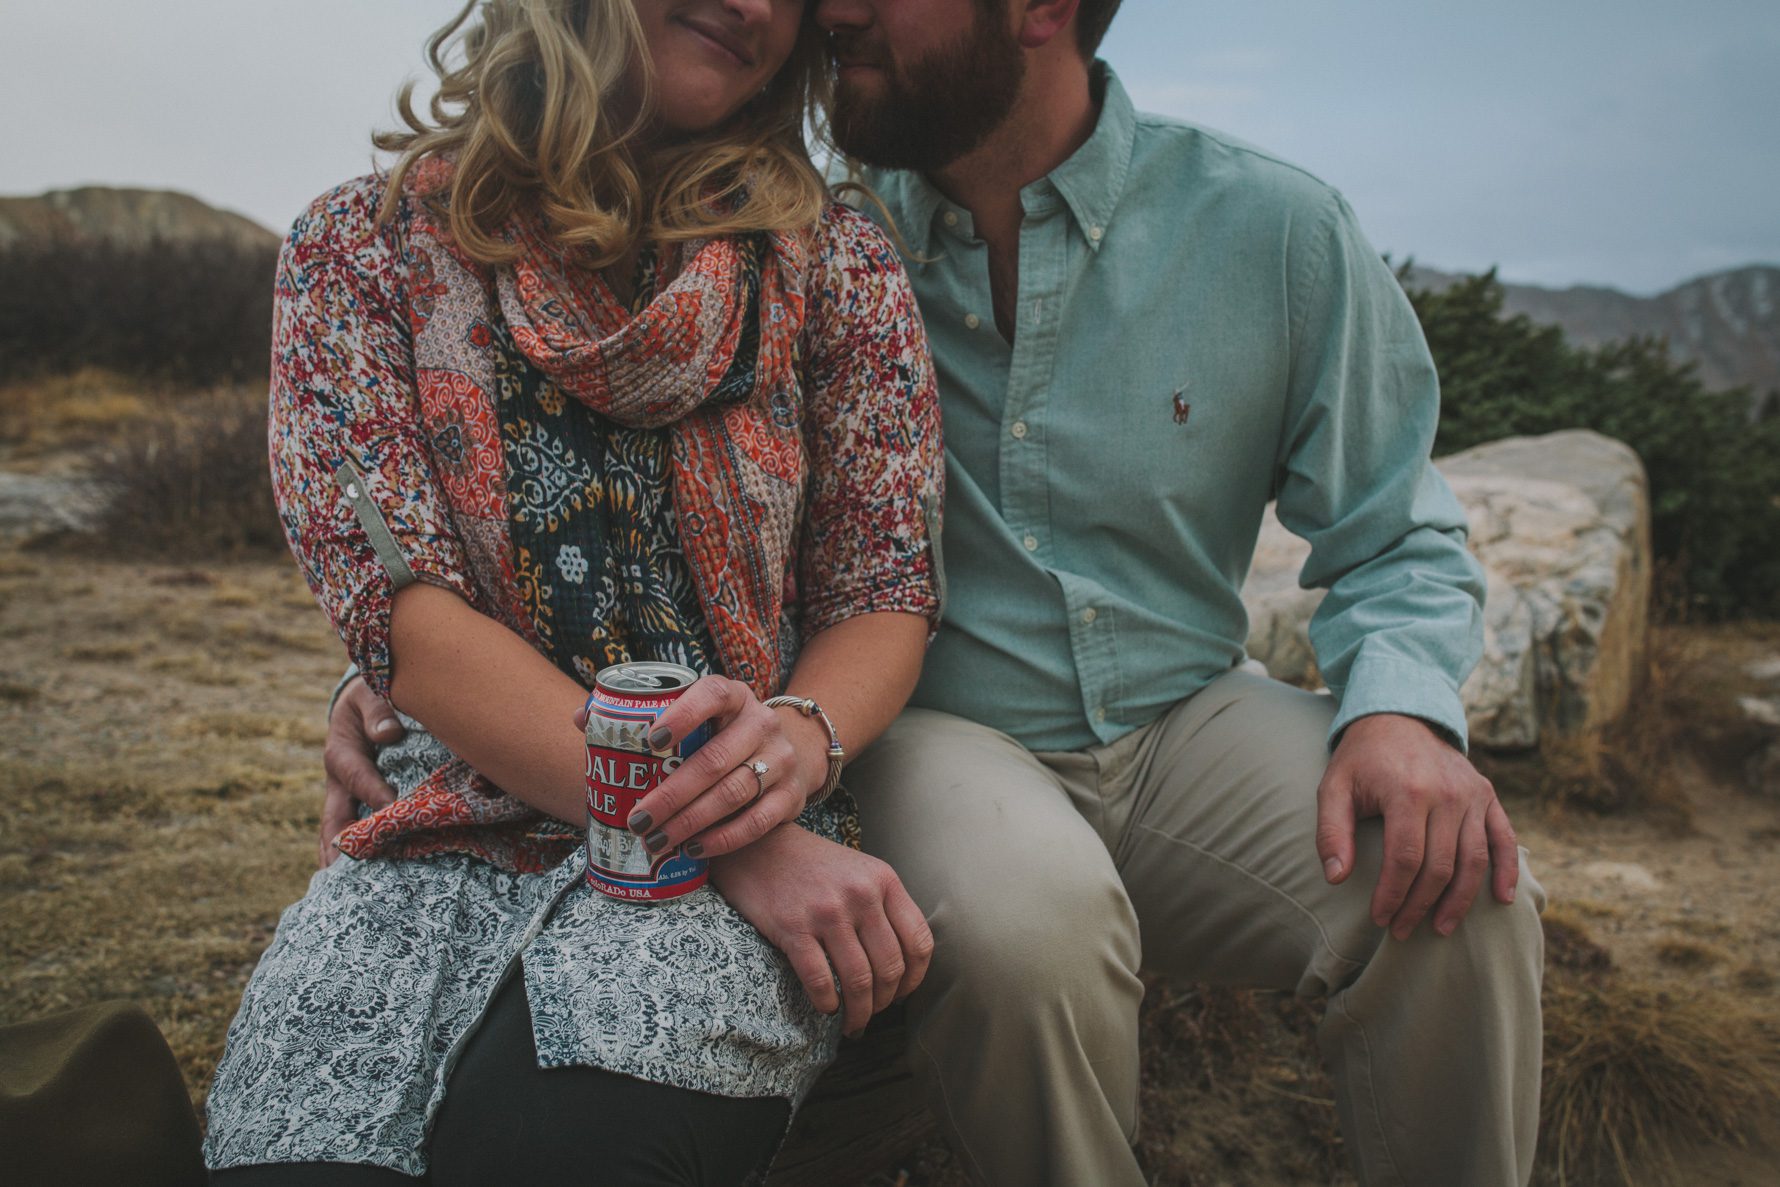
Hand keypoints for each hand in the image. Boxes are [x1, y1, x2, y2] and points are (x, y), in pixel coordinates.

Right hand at [319, 675, 405, 868]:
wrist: (360, 702)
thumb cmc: (372, 693)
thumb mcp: (372, 691)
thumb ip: (379, 708)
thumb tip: (388, 733)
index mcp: (341, 750)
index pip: (356, 775)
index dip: (373, 793)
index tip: (392, 810)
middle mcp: (337, 780)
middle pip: (334, 818)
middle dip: (343, 845)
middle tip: (353, 871)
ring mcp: (340, 797)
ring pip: (334, 833)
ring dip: (339, 860)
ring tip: (346, 893)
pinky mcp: (349, 805)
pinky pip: (342, 835)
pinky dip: (342, 858)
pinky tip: (348, 886)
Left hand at [576, 676, 828, 860]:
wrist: (786, 754)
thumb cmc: (719, 736)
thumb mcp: (694, 716)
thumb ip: (640, 715)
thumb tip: (581, 717)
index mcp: (733, 696)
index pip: (711, 695)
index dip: (681, 715)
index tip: (649, 742)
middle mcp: (761, 722)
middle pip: (713, 760)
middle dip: (671, 794)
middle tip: (637, 819)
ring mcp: (781, 759)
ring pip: (732, 794)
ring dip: (689, 822)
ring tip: (656, 840)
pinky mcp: (791, 796)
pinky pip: (756, 822)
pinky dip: (722, 839)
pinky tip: (693, 848)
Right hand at [709, 824, 933, 1036]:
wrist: (758, 846)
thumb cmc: (812, 865)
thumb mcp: (859, 871)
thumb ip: (884, 906)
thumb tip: (903, 965)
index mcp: (884, 880)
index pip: (918, 941)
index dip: (914, 978)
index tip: (901, 994)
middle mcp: (861, 895)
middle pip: (890, 967)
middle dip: (884, 1002)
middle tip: (873, 1013)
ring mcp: (828, 911)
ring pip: (859, 980)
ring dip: (858, 1012)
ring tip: (852, 1023)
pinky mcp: (793, 927)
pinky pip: (820, 980)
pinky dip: (827, 1003)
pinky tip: (826, 1008)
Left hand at [1315, 713, 1518, 939]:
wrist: (1399, 715)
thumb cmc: (1361, 759)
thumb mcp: (1333, 788)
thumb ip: (1331, 832)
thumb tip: (1336, 878)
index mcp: (1407, 792)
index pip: (1406, 860)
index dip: (1393, 895)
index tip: (1380, 919)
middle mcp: (1447, 794)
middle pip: (1440, 866)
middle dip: (1420, 905)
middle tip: (1402, 930)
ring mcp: (1472, 794)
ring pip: (1474, 859)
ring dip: (1460, 900)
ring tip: (1442, 928)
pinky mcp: (1487, 794)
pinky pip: (1504, 838)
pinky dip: (1507, 870)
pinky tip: (1502, 899)